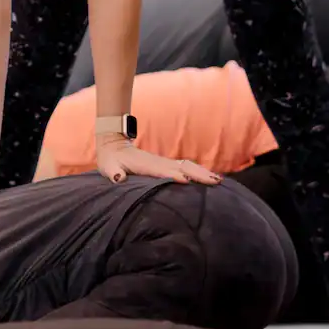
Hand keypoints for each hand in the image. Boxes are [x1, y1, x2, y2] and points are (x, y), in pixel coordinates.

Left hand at [93, 141, 220, 185]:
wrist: (114, 146)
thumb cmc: (111, 162)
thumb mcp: (109, 168)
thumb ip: (114, 173)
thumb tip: (118, 177)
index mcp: (146, 165)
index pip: (163, 171)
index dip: (174, 175)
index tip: (188, 181)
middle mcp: (159, 163)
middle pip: (183, 167)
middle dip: (199, 174)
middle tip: (216, 182)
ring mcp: (164, 163)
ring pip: (187, 166)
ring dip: (203, 172)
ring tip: (219, 181)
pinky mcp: (167, 165)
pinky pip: (186, 167)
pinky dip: (199, 172)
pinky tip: (210, 178)